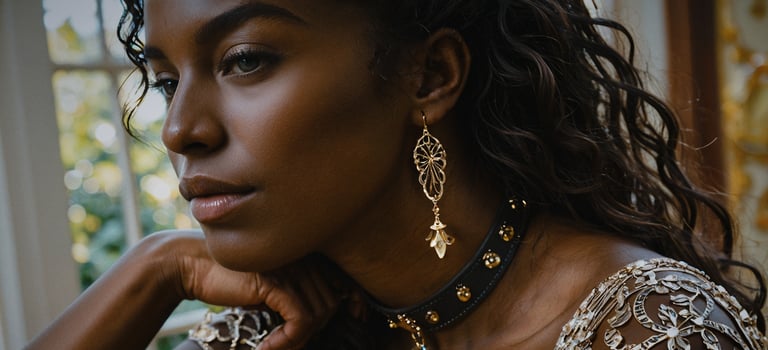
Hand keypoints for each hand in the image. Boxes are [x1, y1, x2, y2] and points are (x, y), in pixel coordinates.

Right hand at [150, 230, 344, 349]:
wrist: (191, 265)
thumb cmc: (230, 279)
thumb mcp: (269, 288)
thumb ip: (294, 295)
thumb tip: (319, 320)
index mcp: (304, 253)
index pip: (343, 279)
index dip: (353, 301)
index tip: (352, 320)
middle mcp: (302, 256)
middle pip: (330, 303)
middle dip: (314, 331)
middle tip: (286, 344)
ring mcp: (290, 267)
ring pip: (318, 315)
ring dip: (297, 341)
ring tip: (274, 348)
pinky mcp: (276, 282)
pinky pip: (300, 321)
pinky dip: (287, 342)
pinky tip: (266, 348)